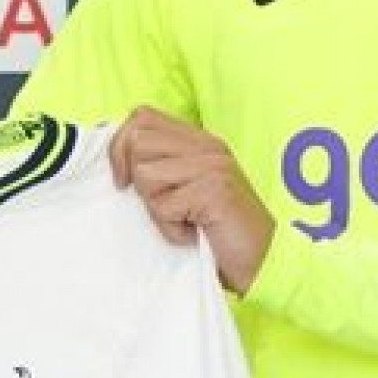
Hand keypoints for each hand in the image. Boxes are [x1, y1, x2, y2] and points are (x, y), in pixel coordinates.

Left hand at [109, 106, 273, 295]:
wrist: (261, 261)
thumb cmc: (218, 231)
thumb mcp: (185, 189)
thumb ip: (160, 165)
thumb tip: (115, 156)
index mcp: (199, 140)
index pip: (141, 117)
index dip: (120, 147)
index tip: (123, 181)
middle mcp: (207, 146)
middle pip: (137, 142)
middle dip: (139, 181)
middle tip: (167, 205)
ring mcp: (212, 166)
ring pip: (145, 174)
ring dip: (157, 208)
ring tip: (185, 219)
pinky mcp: (213, 190)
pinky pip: (163, 207)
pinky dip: (172, 230)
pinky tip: (195, 232)